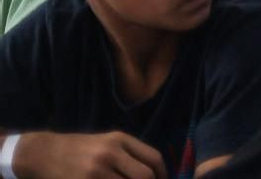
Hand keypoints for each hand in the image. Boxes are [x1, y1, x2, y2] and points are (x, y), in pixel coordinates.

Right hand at [14, 131, 166, 178]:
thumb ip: (131, 154)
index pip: (153, 158)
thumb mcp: (108, 142)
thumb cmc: (81, 148)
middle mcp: (110, 153)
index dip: (163, 174)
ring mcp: (96, 171)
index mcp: (120, 140)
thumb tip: (154, 173)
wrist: (44, 153)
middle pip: (144, 176)